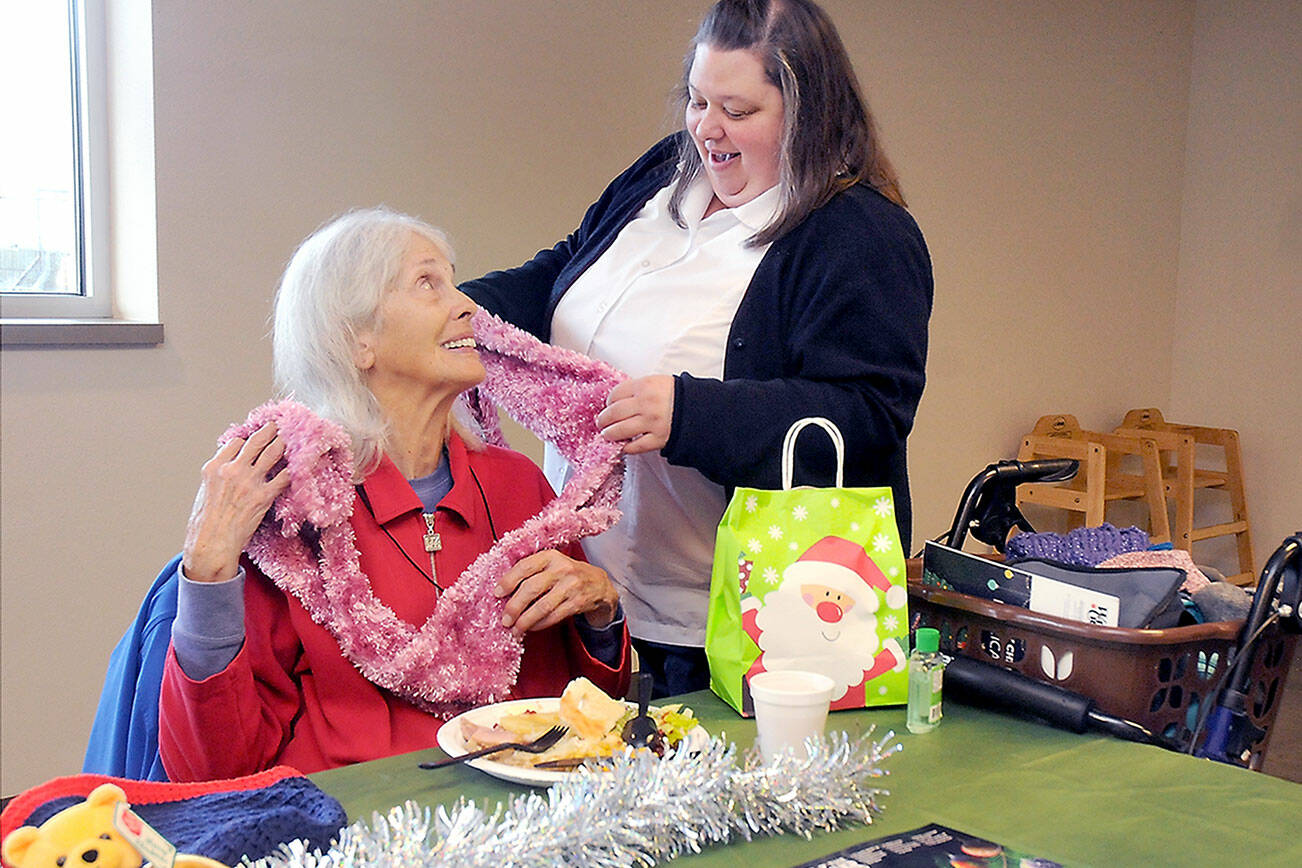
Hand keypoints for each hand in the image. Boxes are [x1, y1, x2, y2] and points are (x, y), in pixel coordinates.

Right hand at [183, 423, 290, 582]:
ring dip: (285, 442)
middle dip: (271, 430)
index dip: (249, 437)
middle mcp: (232, 469)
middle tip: (281, 424)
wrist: (210, 543)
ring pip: (273, 452)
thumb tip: (232, 466)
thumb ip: (219, 475)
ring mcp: (249, 482)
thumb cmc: (205, 522)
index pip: (236, 442)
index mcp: (214, 467)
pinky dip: (294, 469)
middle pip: (256, 440)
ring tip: (294, 436)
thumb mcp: (205, 491)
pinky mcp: (263, 496)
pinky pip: (284, 477)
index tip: (257, 436)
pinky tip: (301, 465)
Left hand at [493, 550, 619, 633]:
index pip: (525, 566)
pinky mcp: (578, 602)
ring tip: (515, 629)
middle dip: (514, 606)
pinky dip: (539, 624)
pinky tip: (531, 628)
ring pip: (542, 606)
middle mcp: (562, 569)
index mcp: (550, 556)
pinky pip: (554, 616)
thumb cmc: (566, 574)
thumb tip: (503, 591)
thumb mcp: (552, 564)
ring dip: (525, 620)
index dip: (508, 581)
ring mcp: (571, 586)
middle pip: (531, 588)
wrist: (599, 584)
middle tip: (504, 619)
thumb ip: (531, 572)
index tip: (496, 593)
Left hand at [596, 374, 673, 454]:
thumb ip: (639, 388)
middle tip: (601, 423)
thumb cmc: (680, 395)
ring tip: (607, 435)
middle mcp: (646, 404)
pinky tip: (624, 445)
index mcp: (645, 386)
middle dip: (603, 420)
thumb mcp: (659, 382)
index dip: (609, 402)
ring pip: (619, 431)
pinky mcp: (658, 439)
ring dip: (609, 434)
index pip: (615, 394)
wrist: (702, 410)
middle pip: (613, 413)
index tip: (609, 406)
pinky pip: (635, 446)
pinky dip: (626, 447)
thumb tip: (618, 400)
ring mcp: (651, 422)